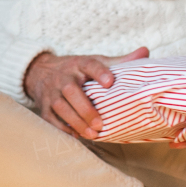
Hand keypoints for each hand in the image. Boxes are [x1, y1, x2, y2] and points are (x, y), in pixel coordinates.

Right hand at [24, 47, 148, 138]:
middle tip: (100, 124)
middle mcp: (63, 76)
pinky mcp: (43, 105)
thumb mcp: (95, 61)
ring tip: (92, 134)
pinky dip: (63, 128)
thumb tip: (145, 52)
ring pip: (60, 106)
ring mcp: (51, 91)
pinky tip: (77, 135)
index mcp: (79, 64)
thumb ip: (120, 61)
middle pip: (70, 90)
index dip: (99, 72)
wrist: (40, 71)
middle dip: (85, 108)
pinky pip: (51, 118)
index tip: (110, 82)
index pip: (89, 64)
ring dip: (76, 121)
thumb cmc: (76, 70)